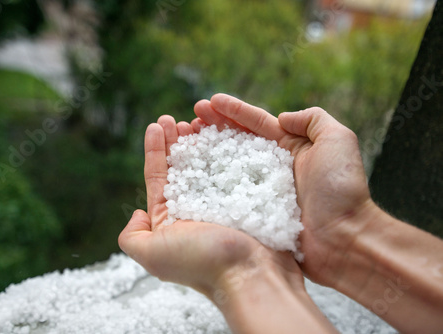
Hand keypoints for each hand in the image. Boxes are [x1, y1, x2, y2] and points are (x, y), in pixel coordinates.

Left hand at [118, 116, 302, 297]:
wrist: (253, 276)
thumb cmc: (202, 264)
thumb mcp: (153, 255)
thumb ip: (132, 237)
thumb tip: (136, 214)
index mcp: (172, 221)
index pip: (159, 178)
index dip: (156, 150)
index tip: (156, 124)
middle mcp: (195, 211)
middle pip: (183, 167)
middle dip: (177, 141)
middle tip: (176, 119)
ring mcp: (223, 204)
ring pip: (209, 164)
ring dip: (202, 141)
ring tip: (198, 120)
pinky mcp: (248, 199)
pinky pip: (236, 167)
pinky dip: (229, 149)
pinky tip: (227, 132)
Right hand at [193, 94, 371, 286]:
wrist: (344, 239)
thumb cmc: (342, 189)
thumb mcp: (338, 140)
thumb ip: (313, 120)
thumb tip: (282, 117)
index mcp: (293, 148)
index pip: (258, 123)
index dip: (233, 111)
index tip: (209, 101)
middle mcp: (275, 167)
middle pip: (238, 141)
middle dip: (215, 126)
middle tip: (192, 117)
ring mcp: (263, 191)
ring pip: (230, 164)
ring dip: (208, 150)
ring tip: (186, 138)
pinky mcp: (255, 212)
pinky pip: (229, 193)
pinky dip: (211, 182)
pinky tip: (194, 174)